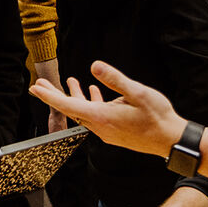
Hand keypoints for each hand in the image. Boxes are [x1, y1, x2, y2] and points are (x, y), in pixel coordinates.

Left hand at [30, 61, 185, 158]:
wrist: (171, 140)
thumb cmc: (158, 117)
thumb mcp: (138, 92)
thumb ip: (115, 79)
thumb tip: (94, 65)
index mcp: (102, 117)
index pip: (68, 105)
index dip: (50, 96)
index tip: (36, 88)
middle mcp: (100, 126)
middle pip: (71, 109)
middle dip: (54, 95)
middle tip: (39, 84)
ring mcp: (107, 131)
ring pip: (84, 111)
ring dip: (75, 96)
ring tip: (70, 81)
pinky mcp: (114, 131)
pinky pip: (96, 115)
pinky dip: (91, 102)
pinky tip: (94, 91)